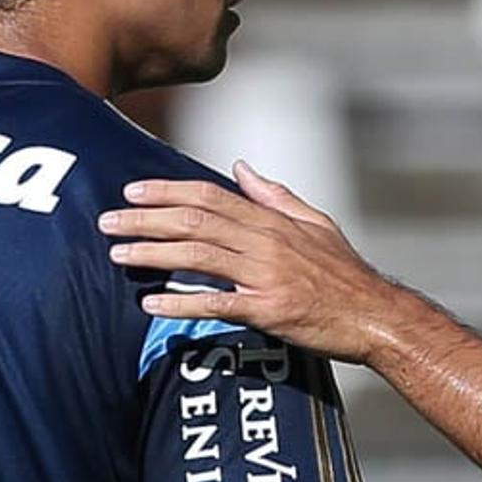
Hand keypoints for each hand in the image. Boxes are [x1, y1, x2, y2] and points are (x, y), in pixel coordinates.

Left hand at [99, 161, 404, 363]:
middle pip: (194, 222)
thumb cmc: (344, 273)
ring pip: (198, 257)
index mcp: (272, 220)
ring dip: (153, 255)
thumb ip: (274, 195)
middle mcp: (265, 242)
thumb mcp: (315, 222)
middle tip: (107, 222)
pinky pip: (217, 303)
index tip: (132, 191)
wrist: (374, 316)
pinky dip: (181, 302)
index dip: (167, 191)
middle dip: (146, 220)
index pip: (210, 196)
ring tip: (119, 256)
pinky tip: (152, 305)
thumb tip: (240, 166)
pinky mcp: (268, 311)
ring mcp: (266, 276)